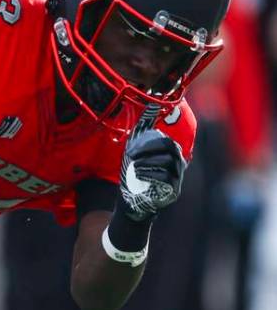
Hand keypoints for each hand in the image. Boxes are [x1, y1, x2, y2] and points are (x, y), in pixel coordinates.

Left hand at [118, 107, 185, 221]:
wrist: (132, 201)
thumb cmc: (134, 176)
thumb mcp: (135, 154)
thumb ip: (141, 135)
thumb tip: (147, 109)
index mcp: (170, 154)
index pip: (167, 141)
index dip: (151, 141)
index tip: (132, 147)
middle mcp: (177, 165)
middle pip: (171, 148)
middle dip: (150, 149)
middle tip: (132, 154)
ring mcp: (177, 178)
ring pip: (169, 162)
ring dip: (147, 162)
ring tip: (134, 166)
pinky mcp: (173, 191)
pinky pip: (167, 178)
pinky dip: (150, 174)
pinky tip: (138, 176)